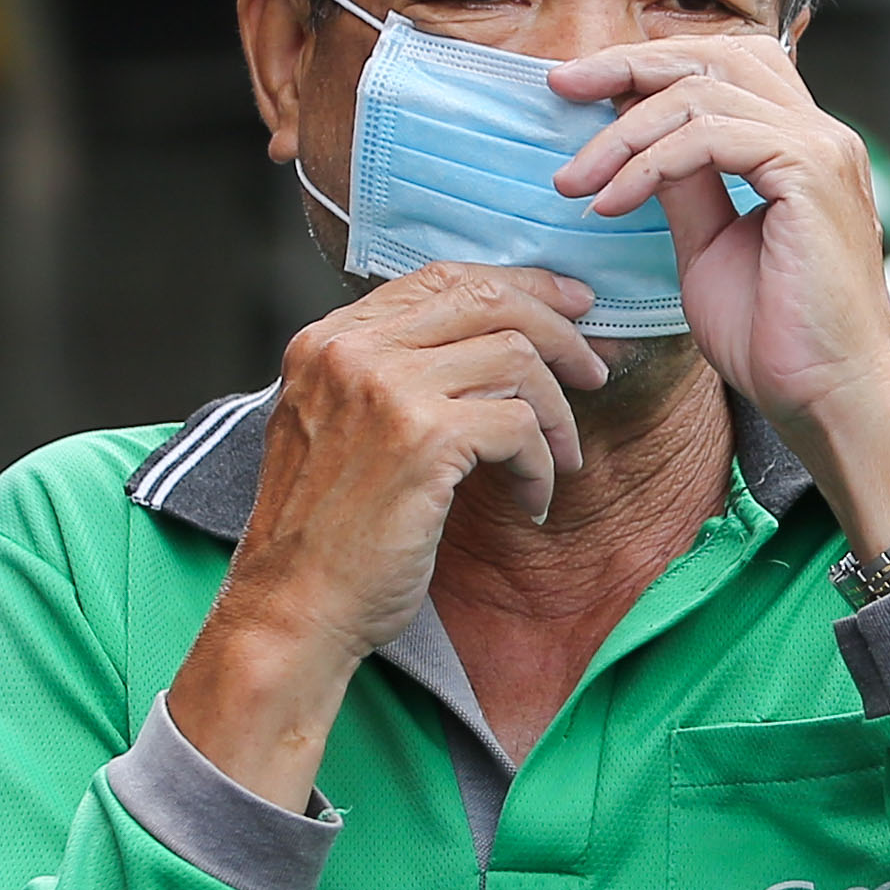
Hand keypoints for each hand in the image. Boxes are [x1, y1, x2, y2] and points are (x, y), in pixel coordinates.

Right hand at [168, 268, 609, 812]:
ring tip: (563, 457)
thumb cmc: (326, 536)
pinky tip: (532, 500)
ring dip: (557, 413)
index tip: (570, 308)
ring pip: (517, 358)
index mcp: (327, 341)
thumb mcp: (339, 429)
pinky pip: (520, 425)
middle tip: (595, 369)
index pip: (440, 278)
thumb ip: (392, 376)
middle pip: (487, 300)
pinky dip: (542, 465)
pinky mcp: (423, 439)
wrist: (293, 610)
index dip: (518, 287)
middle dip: (560, 330)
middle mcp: (350, 350)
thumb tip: (492, 341)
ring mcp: (384, 389)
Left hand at [548, 30, 889, 549]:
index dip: (650, 66)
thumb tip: (638, 142)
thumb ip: (684, 187)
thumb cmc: (778, 342)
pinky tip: (611, 204)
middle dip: (628, 64)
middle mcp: (821, 133)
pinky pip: (708, 137)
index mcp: (802, 147)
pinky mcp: (809, 172)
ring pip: (702, 91)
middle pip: (714, 54)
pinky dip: (648, 165)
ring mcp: (821, 147)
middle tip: (559, 87)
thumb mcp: (709, 248)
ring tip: (574, 181)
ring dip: (623, 132)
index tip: (579, 91)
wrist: (830, 398)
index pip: (725, 66)